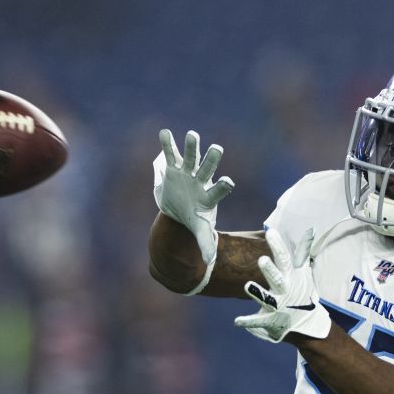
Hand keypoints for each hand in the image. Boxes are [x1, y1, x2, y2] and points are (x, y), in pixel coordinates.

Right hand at [153, 129, 232, 264]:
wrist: (180, 208)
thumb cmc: (194, 218)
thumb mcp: (200, 230)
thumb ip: (206, 243)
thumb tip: (210, 260)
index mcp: (208, 196)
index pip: (218, 191)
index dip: (223, 187)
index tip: (229, 182)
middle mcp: (200, 181)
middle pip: (207, 169)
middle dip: (211, 160)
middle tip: (218, 148)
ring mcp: (187, 172)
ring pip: (191, 157)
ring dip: (192, 146)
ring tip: (193, 134)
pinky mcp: (174, 167)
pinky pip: (171, 154)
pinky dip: (168, 144)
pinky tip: (164, 133)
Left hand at [234, 228, 330, 342]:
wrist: (307, 323)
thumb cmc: (301, 292)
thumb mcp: (303, 272)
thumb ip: (303, 252)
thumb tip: (310, 229)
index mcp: (290, 277)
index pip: (285, 259)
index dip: (278, 246)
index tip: (270, 232)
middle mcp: (284, 290)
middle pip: (276, 278)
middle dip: (270, 270)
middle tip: (262, 260)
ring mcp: (278, 306)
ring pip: (267, 299)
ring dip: (258, 293)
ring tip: (248, 285)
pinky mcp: (271, 320)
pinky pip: (258, 321)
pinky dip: (248, 322)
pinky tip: (237, 321)